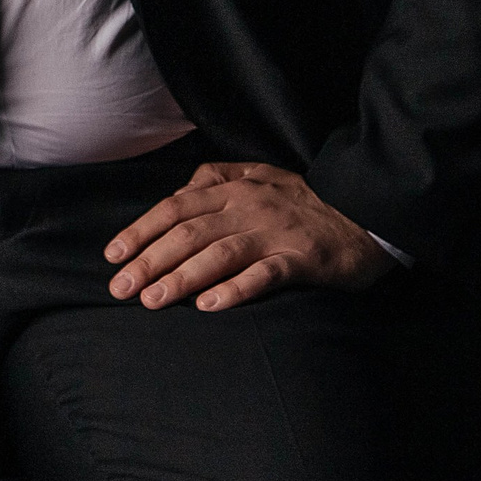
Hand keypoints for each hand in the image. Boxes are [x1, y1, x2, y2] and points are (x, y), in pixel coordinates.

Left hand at [105, 159, 390, 313]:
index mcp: (235, 188)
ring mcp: (276, 233)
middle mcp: (249, 207)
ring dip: (181, 277)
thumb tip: (183, 188)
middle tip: (121, 288)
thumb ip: (220, 178)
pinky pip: (264, 275)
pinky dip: (235, 289)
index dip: (141, 230)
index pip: (175, 207)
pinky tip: (209, 305)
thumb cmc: (307, 199)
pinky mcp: (303, 259)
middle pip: (189, 232)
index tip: (114, 255)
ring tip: (152, 299)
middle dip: (150, 260)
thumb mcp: (261, 175)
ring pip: (219, 253)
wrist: (367, 211)